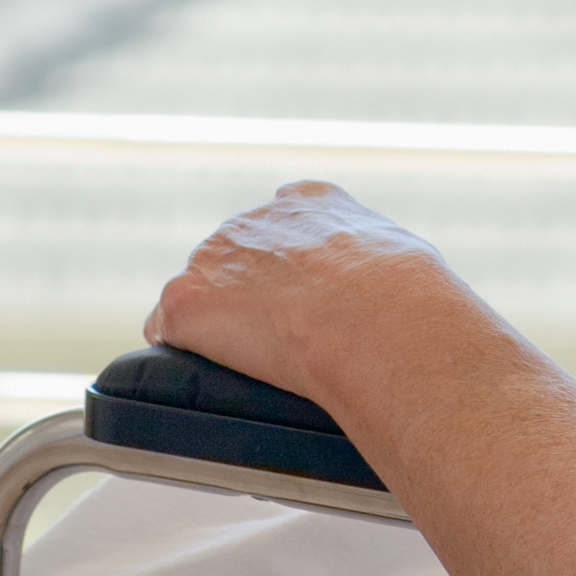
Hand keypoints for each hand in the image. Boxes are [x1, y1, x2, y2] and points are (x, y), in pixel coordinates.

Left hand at [144, 182, 449, 408]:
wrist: (376, 319)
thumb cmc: (409, 303)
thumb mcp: (409, 266)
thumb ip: (383, 272)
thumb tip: (409, 313)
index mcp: (310, 202)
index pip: (280, 230)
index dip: (287, 272)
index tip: (300, 303)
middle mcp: (255, 219)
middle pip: (233, 261)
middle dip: (247, 299)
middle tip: (280, 345)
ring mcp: (214, 258)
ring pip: (200, 296)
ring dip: (216, 328)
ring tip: (255, 365)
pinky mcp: (188, 301)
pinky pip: (166, 331)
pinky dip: (184, 354)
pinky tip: (212, 373)